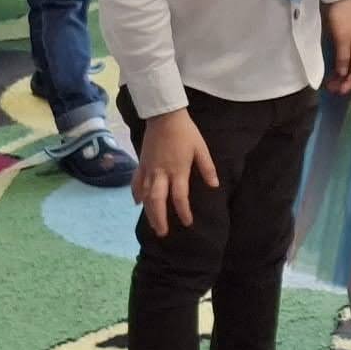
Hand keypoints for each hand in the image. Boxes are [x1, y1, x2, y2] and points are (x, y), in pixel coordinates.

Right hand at [133, 109, 218, 238]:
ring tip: (152, 224)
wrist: (164, 116)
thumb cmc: (185, 132)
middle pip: (157, 201)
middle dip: (159, 218)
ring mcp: (149, 169)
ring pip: (145, 195)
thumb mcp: (201, 148)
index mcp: (178, 170)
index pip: (180, 197)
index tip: (188, 222)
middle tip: (163, 232)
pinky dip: (136, 193)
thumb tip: (214, 185)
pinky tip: (137, 202)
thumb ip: (207, 168)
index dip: (184, 212)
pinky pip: (136, 182)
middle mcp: (161, 174)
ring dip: (148, 211)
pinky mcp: (141, 163)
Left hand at [323, 0, 350, 94]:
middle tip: (332, 90)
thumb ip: (343, 56)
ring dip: (340, 76)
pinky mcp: (342, 41)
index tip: (340, 92)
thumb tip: (344, 74)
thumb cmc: (342, 16)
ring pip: (347, 66)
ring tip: (329, 84)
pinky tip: (331, 72)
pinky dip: (337, 68)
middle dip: (344, 82)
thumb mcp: (342, 37)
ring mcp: (350, 45)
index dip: (350, 83)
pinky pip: (342, 60)